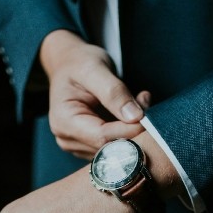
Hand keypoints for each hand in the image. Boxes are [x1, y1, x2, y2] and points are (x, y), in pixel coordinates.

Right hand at [37, 30, 147, 160]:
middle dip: (133, 128)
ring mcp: (77, 144)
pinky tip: (131, 110)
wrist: (69, 64)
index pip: (102, 137)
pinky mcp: (89, 144)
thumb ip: (114, 92)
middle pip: (109, 146)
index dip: (129, 130)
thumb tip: (135, 117)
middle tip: (144, 99)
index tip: (148, 112)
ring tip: (138, 100)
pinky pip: (114, 144)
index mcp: (64, 122)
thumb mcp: (95, 70)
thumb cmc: (79, 64)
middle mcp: (67, 139)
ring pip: (114, 148)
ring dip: (133, 128)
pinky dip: (129, 129)